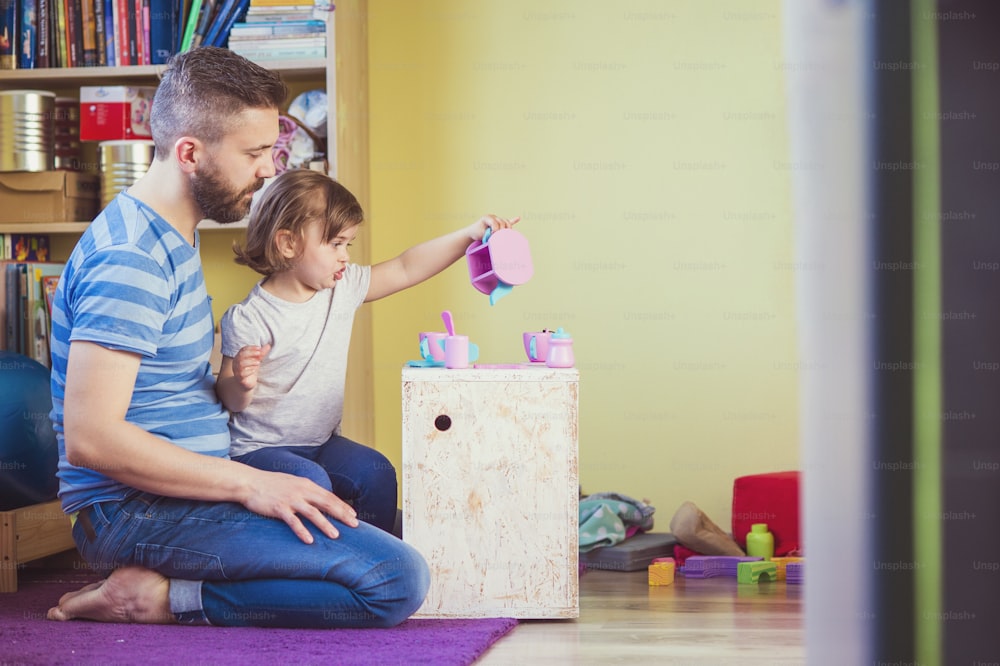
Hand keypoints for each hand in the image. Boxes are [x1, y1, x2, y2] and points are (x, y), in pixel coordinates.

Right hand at [232, 344, 270, 390]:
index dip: (250, 348)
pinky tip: (254, 370)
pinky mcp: (239, 378)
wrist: (247, 383)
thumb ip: (261, 354)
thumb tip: (268, 345)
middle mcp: (236, 363)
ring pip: (241, 364)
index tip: (259, 348)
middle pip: (241, 355)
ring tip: (258, 363)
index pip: (243, 350)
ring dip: (250, 362)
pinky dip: (249, 371)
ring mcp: (237, 371)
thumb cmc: (250, 370)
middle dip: (250, 353)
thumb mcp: (257, 361)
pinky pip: (242, 374)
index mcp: (239, 357)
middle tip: (259, 354)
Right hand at [240, 467, 359, 543]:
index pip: (329, 496)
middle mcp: (302, 491)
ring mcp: (291, 499)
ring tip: (336, 535)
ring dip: (325, 525)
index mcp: (306, 484)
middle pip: (326, 503)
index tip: (354, 515)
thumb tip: (319, 498)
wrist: (250, 482)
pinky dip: (302, 531)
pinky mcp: (279, 508)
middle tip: (355, 525)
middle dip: (342, 514)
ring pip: (313, 513)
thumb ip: (306, 490)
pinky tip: (309, 541)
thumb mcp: (293, 483)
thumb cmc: (271, 484)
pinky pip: (293, 521)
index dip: (342, 506)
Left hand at [468, 214, 520, 240]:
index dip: (495, 229)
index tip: (492, 235)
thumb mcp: (481, 234)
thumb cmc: (476, 233)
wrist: (473, 231)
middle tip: (498, 236)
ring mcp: (497, 219)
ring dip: (508, 228)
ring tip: (507, 234)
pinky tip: (519, 218)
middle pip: (502, 222)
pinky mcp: (500, 223)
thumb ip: (489, 235)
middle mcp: (493, 217)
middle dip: (502, 230)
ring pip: (506, 222)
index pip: (495, 222)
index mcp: (487, 218)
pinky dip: (514, 220)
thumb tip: (496, 237)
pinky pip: (508, 221)